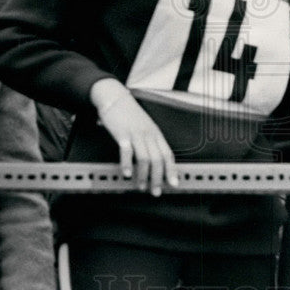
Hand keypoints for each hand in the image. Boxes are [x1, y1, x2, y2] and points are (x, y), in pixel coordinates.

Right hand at [90, 79, 178, 196]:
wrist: (115, 98)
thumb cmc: (129, 114)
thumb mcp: (145, 127)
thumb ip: (150, 142)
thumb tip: (155, 162)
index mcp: (156, 134)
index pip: (168, 155)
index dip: (172, 170)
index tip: (174, 184)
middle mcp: (148, 134)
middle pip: (158, 159)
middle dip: (158, 178)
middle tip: (155, 191)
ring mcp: (136, 134)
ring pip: (145, 158)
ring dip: (143, 175)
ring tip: (140, 186)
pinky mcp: (122, 133)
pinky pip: (126, 150)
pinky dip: (127, 164)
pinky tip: (127, 173)